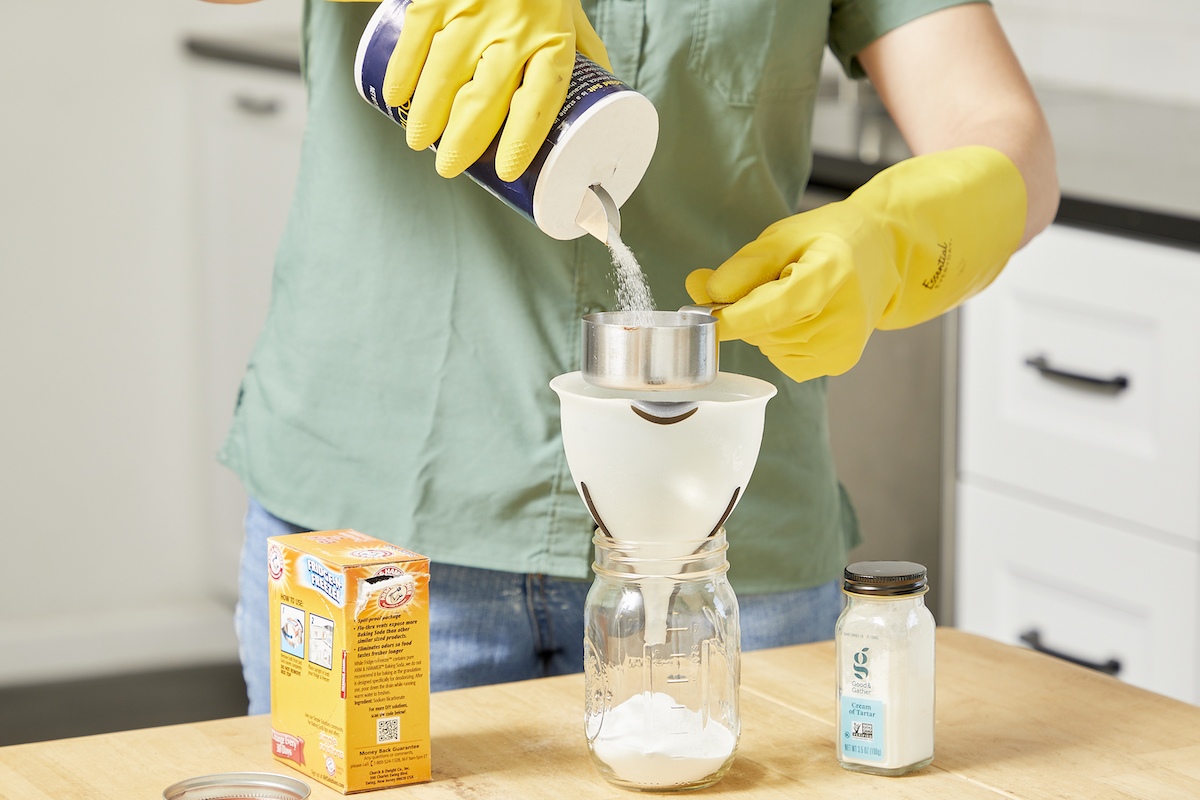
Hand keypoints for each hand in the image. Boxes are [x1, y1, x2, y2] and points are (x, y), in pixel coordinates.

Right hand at [379, 0, 610, 180]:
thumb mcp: (572, 17)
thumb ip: (584, 57)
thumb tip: (601, 113)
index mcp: (554, 39)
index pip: (539, 100)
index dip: (521, 140)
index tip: (505, 171)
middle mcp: (516, 27)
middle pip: (484, 98)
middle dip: (461, 141)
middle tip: (448, 167)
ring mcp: (473, 9)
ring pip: (444, 74)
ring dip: (426, 116)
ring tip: (419, 142)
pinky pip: (416, 38)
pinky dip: (402, 72)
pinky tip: (395, 98)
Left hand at [686, 147, 1025, 382]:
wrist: (882, 254)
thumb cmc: (830, 239)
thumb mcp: (783, 237)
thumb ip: (741, 267)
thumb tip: (699, 290)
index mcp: (832, 274)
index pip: (776, 308)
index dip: (735, 317)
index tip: (704, 318)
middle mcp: (843, 317)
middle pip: (766, 329)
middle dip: (747, 312)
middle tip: (766, 283)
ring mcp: (843, 345)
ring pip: (770, 347)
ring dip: (764, 326)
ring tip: (791, 295)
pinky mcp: (839, 363)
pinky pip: (784, 360)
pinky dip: (779, 341)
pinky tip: (800, 318)